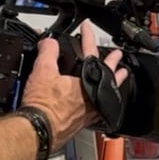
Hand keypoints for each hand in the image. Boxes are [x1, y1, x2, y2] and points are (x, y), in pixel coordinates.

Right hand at [23, 22, 124, 149]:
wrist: (40, 131)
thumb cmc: (44, 107)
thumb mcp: (43, 71)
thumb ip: (48, 52)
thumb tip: (49, 42)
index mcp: (87, 81)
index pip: (89, 52)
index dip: (87, 36)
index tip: (87, 27)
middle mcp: (93, 97)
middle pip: (107, 74)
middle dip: (112, 63)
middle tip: (118, 56)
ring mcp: (90, 111)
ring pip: (107, 93)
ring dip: (113, 83)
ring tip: (119, 78)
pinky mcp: (82, 122)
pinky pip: (98, 109)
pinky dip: (101, 101)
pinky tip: (98, 104)